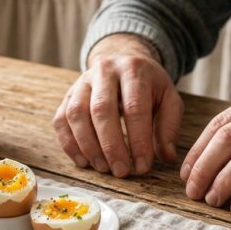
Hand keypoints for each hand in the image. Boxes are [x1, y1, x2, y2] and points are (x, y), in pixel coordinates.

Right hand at [53, 34, 182, 176]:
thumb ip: (169, 125)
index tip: (142, 166)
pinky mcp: (68, 94)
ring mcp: (82, 82)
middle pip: (102, 109)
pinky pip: (61, 119)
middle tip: (120, 171)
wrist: (122, 59)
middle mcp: (104, 71)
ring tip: (103, 168)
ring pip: (77, 114)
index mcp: (134, 70)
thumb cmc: (148, 85)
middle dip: (111, 145)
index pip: (135, 107)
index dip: (138, 140)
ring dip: (88, 146)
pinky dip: (69, 144)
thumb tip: (167, 156)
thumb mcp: (168, 98)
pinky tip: (83, 161)